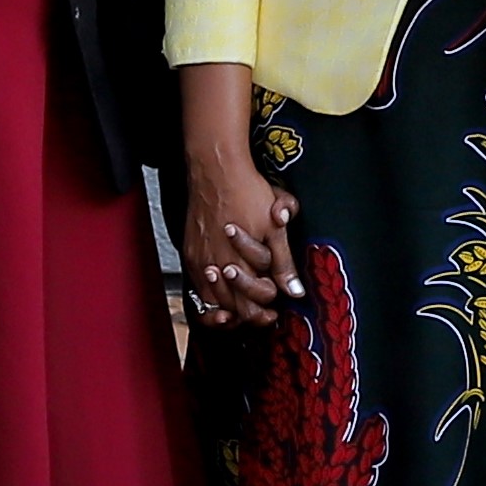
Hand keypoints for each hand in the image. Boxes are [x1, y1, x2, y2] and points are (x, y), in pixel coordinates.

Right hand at [174, 70, 302, 328]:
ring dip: (229, 308)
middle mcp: (217, 264)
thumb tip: (295, 292)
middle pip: (233, 306)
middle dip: (250, 313)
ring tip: (243, 310)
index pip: (252, 302)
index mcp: (241, 260)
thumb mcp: (274, 227)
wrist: (216, 170)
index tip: (274, 313)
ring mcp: (201, 259)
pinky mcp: (190, 252)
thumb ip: (283, 263)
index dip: (265, 311)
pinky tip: (221, 294)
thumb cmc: (248, 193)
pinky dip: (210, 295)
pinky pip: (198, 286)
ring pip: (213, 299)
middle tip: (264, 315)